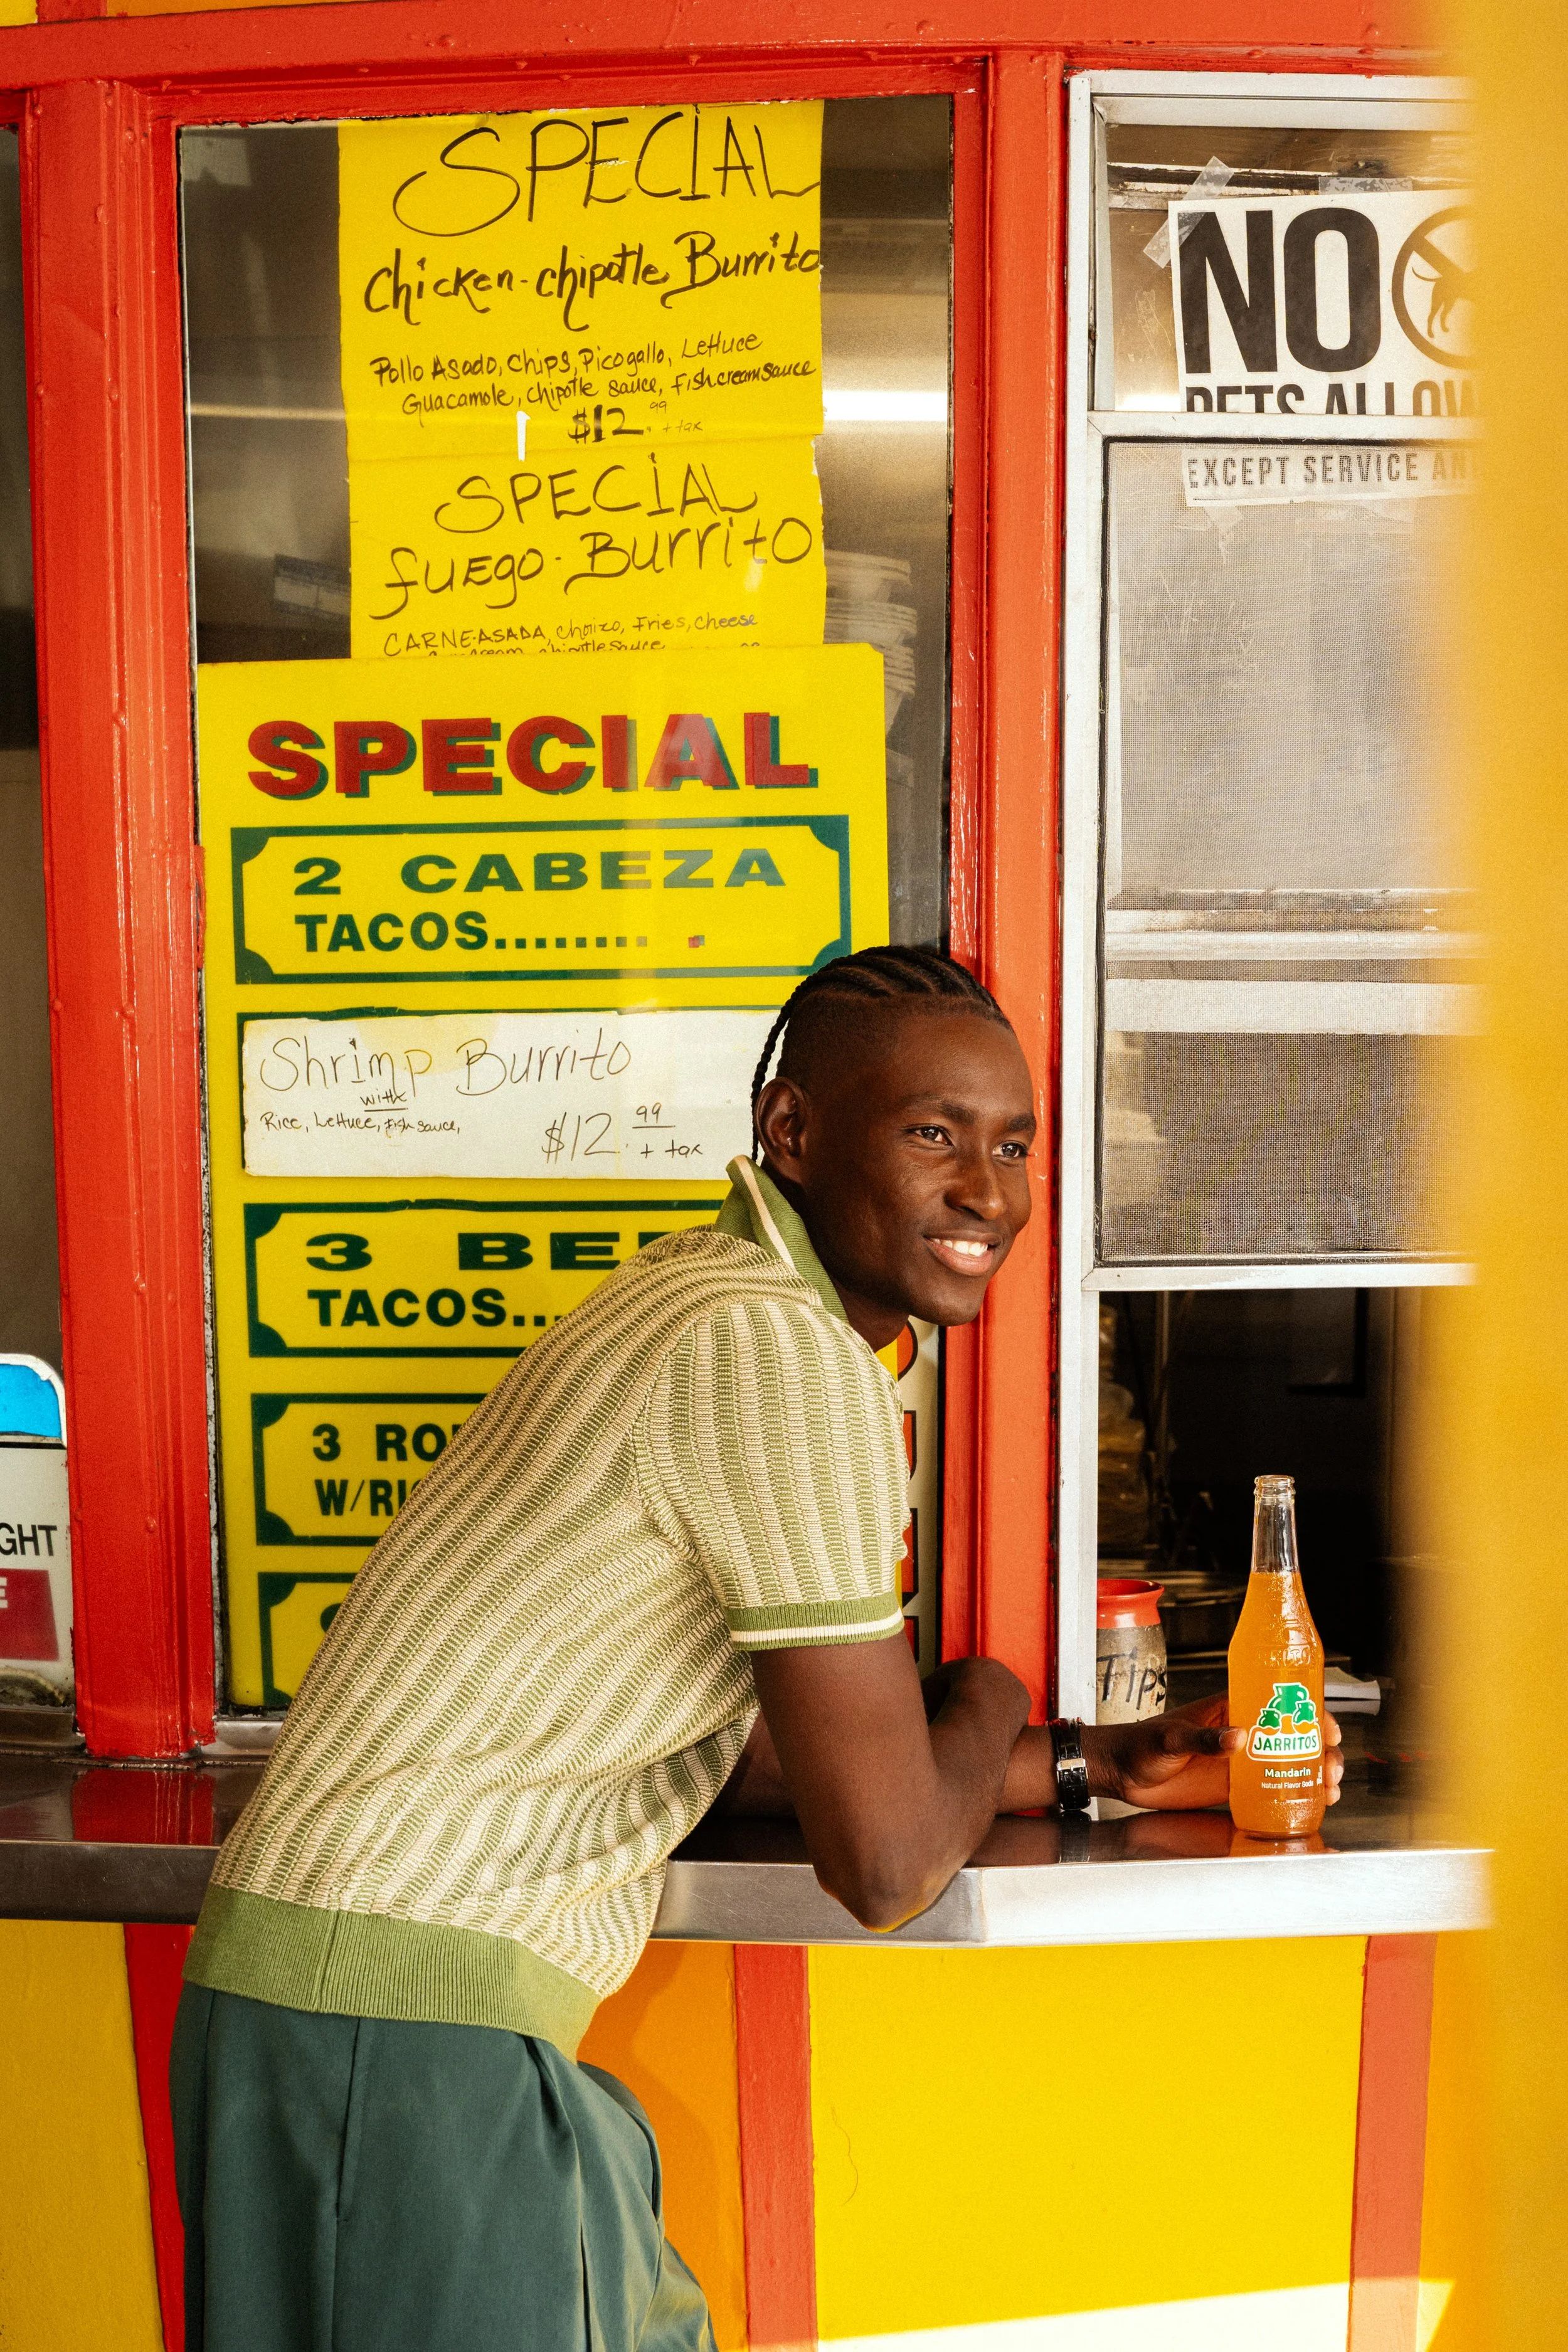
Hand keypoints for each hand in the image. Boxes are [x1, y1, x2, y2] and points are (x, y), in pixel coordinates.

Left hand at [1085, 1694, 1343, 1812]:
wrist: (1122, 1773)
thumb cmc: (1140, 1744)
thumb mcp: (1171, 1738)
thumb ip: (1202, 1738)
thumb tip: (1237, 1737)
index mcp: (1229, 1709)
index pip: (1278, 1701)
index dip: (1309, 1711)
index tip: (1327, 1727)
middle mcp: (1241, 1732)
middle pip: (1294, 1735)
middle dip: (1320, 1749)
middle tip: (1331, 1767)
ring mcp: (1240, 1761)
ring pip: (1289, 1763)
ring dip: (1315, 1772)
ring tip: (1329, 1789)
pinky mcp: (1235, 1787)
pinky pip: (1271, 1788)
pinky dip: (1295, 1793)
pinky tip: (1314, 1803)